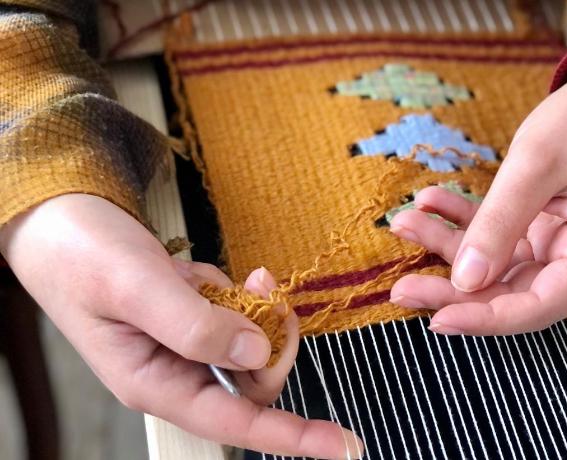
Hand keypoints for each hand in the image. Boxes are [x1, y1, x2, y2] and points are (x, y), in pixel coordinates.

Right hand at [0, 194, 361, 458]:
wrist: (59, 219)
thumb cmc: (83, 255)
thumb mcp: (137, 288)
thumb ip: (196, 324)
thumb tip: (256, 354)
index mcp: (154, 383)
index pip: (237, 422)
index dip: (294, 437)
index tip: (344, 445)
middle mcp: (174, 373)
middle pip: (257, 381)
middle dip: (274, 338)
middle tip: (267, 290)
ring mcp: (185, 347)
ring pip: (253, 347)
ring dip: (255, 310)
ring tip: (230, 276)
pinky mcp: (193, 320)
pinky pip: (239, 316)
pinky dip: (239, 294)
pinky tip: (210, 274)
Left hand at [389, 45, 566, 334]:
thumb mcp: (536, 163)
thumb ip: (499, 222)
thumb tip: (464, 280)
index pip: (538, 307)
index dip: (485, 319)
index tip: (435, 318)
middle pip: (512, 295)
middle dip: (453, 290)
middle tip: (400, 287)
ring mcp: (562, 249)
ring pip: (496, 269)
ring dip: (449, 247)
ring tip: (405, 222)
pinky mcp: (543, 233)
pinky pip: (497, 241)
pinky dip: (464, 222)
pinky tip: (432, 201)